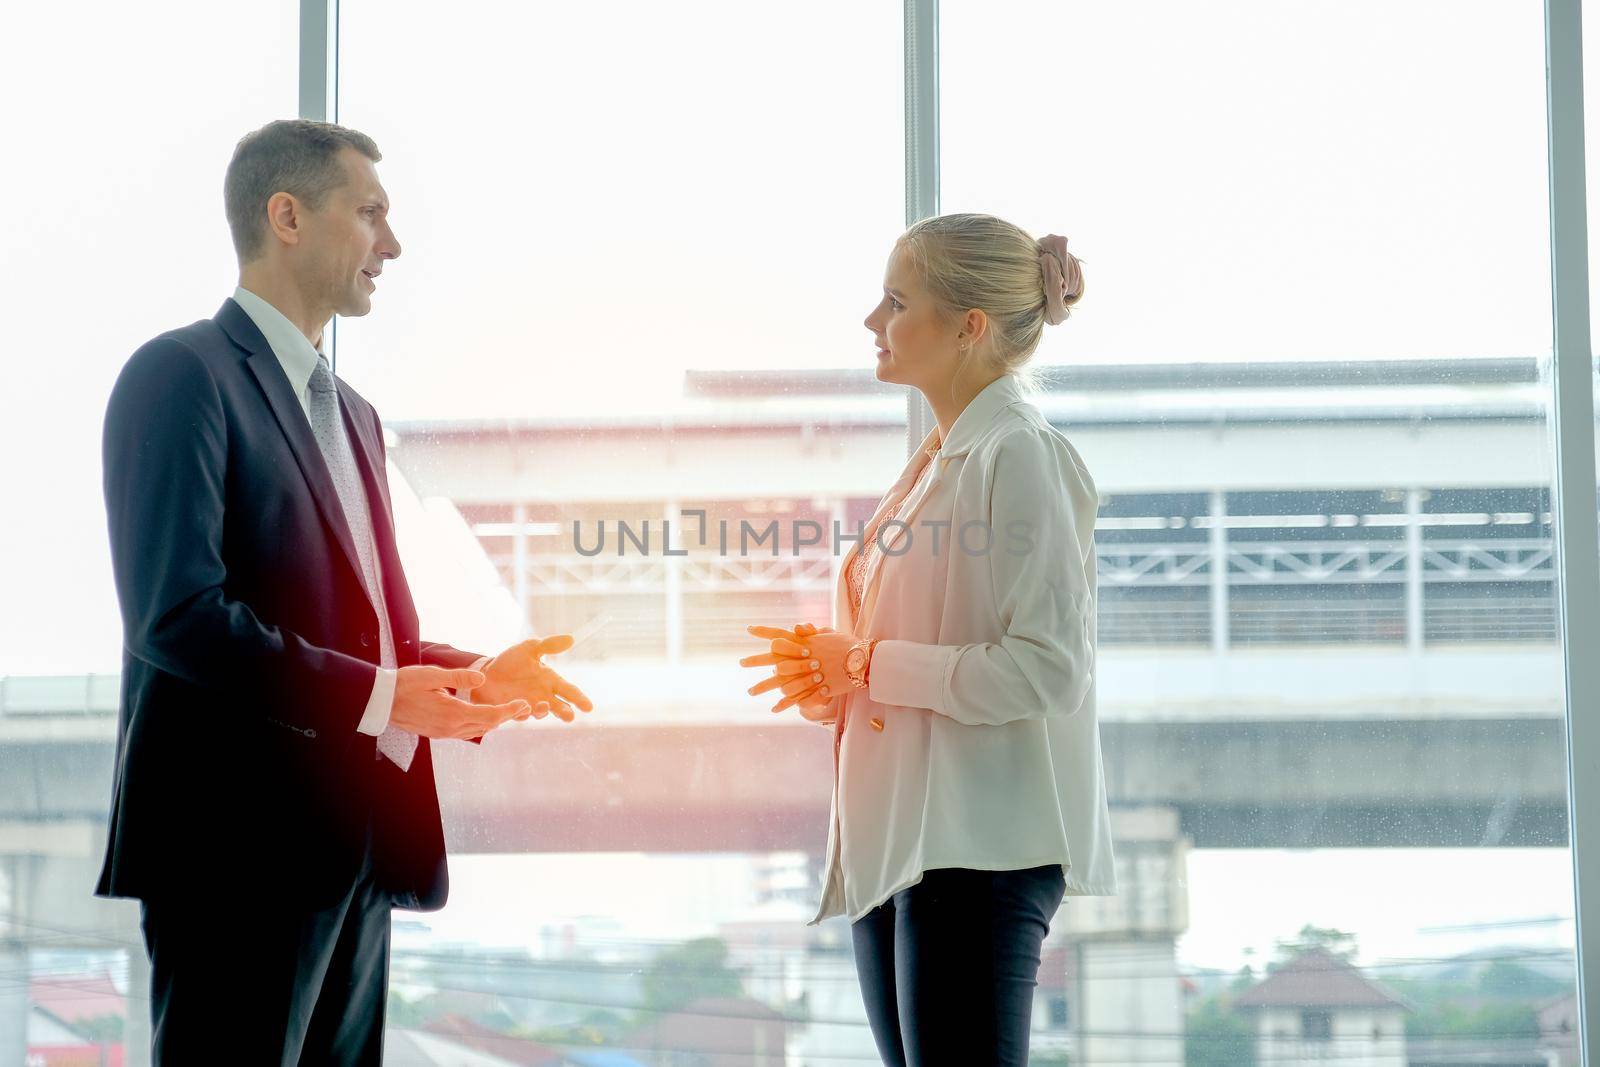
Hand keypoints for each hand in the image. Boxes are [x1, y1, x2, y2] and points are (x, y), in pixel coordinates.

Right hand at [389, 666, 529, 739]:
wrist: (381, 702)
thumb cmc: (405, 684)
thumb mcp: (432, 675)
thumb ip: (459, 678)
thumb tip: (482, 679)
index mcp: (453, 713)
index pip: (490, 715)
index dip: (510, 711)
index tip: (524, 705)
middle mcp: (451, 727)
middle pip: (487, 725)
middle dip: (506, 716)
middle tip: (523, 708)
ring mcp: (444, 733)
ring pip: (477, 730)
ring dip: (493, 722)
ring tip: (508, 712)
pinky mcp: (437, 733)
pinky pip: (465, 732)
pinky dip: (479, 724)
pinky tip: (483, 717)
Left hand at [471, 634, 593, 722]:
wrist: (485, 673)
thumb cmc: (511, 662)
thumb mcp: (529, 648)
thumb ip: (548, 645)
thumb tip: (571, 638)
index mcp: (550, 681)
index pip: (569, 691)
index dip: (579, 699)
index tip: (589, 707)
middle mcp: (542, 696)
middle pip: (559, 707)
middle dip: (565, 712)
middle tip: (570, 716)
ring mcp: (527, 705)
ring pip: (540, 713)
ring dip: (543, 711)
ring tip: (544, 706)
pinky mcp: (512, 710)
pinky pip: (519, 713)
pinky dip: (521, 712)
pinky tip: (523, 707)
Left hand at [740, 623, 856, 714]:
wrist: (865, 661)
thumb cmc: (848, 645)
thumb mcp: (829, 634)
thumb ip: (812, 632)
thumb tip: (798, 628)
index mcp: (806, 642)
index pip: (782, 634)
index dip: (765, 631)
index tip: (749, 629)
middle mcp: (803, 657)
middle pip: (774, 659)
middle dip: (756, 660)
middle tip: (741, 662)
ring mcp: (809, 674)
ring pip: (781, 681)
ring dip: (764, 686)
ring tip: (750, 691)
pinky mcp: (816, 687)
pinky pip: (796, 697)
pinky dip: (785, 704)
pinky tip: (774, 709)